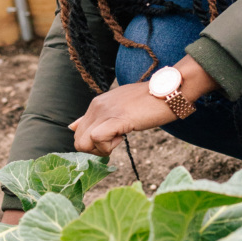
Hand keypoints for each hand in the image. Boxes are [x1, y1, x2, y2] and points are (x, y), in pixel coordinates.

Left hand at [68, 57, 216, 156]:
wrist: (169, 91)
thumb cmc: (148, 101)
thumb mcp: (117, 107)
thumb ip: (95, 117)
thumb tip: (72, 127)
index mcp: (96, 104)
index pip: (78, 133)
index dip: (94, 143)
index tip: (112, 138)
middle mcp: (97, 106)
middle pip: (78, 141)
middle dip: (95, 150)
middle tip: (115, 141)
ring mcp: (105, 111)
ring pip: (84, 142)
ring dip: (102, 149)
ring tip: (120, 137)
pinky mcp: (117, 118)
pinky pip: (98, 138)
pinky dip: (108, 146)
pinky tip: (123, 137)